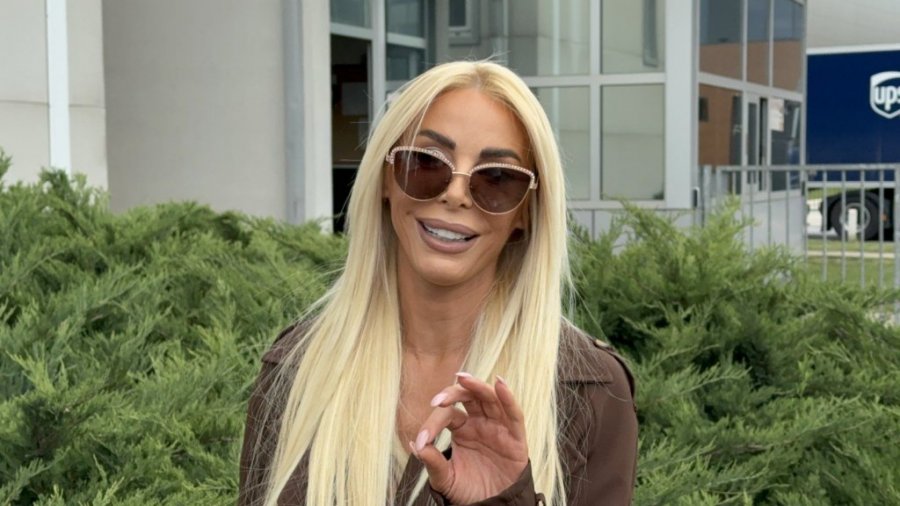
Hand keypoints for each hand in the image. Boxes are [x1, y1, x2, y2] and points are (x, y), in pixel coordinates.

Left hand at [409, 373, 528, 503]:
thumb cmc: (470, 491)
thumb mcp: (446, 479)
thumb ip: (433, 463)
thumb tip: (414, 445)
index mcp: (462, 429)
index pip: (447, 415)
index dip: (433, 424)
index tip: (421, 440)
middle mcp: (480, 423)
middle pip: (468, 397)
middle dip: (453, 393)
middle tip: (437, 400)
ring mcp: (498, 427)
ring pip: (489, 398)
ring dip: (477, 386)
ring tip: (464, 378)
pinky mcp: (516, 437)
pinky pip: (514, 414)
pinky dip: (508, 398)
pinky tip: (500, 384)